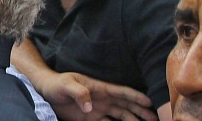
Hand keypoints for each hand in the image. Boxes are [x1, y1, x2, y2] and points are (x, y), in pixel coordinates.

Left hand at [38, 72, 155, 120]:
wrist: (46, 92)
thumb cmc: (56, 84)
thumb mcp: (66, 85)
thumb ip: (79, 93)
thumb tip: (90, 107)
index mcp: (100, 88)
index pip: (122, 91)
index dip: (136, 96)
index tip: (150, 101)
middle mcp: (103, 99)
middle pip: (127, 105)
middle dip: (141, 111)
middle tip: (156, 118)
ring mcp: (99, 109)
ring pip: (122, 115)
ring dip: (133, 120)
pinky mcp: (92, 118)